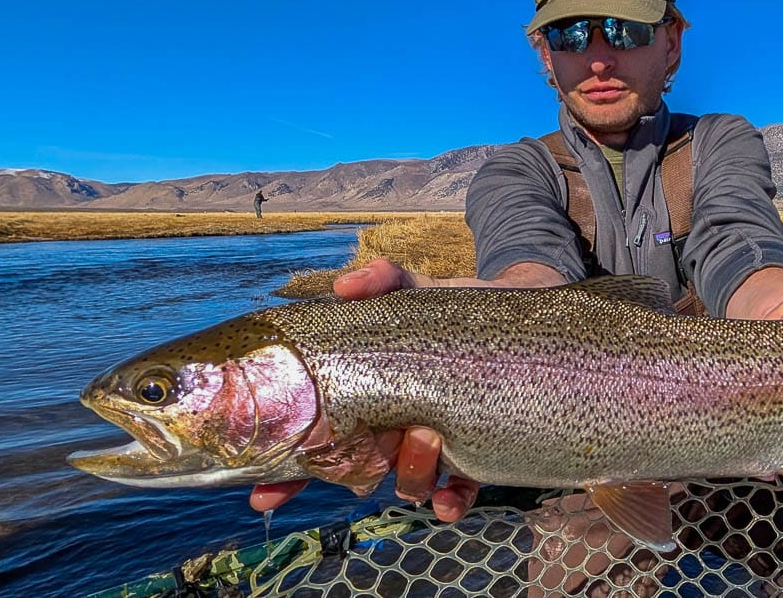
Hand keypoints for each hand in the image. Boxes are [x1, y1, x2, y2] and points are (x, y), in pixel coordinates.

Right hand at [250, 259, 487, 516]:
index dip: (287, 474)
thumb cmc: (454, 307)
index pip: (317, 440)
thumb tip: (343, 285)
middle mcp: (393, 429)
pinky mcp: (477, 455)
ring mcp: (433, 447)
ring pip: (407, 483)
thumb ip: (382, 280)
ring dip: (410, 472)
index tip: (263, 494)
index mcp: (367, 399)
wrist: (520, 311)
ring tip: (427, 436)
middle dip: (338, 483)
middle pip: (352, 471)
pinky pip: (458, 494)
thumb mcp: (416, 289)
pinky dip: (452, 502)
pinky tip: (452, 498)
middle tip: (350, 469)